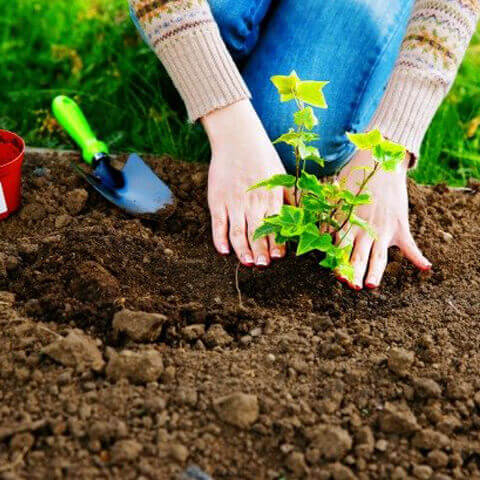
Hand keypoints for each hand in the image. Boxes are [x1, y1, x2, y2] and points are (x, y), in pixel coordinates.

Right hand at [202, 100, 291, 266]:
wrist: (237, 139)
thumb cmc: (262, 157)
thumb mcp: (281, 176)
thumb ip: (288, 197)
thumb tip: (300, 215)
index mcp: (271, 197)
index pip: (275, 226)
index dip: (276, 243)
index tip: (278, 257)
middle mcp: (253, 202)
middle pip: (257, 233)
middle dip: (261, 252)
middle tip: (263, 266)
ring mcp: (234, 202)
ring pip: (238, 232)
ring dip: (243, 250)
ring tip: (248, 263)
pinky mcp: (217, 199)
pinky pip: (218, 224)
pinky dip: (220, 239)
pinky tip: (224, 251)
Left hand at [336, 149, 431, 288]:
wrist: (380, 161)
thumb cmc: (353, 178)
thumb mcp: (336, 196)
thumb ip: (328, 216)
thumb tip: (318, 233)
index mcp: (348, 222)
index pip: (341, 247)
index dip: (338, 262)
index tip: (336, 276)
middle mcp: (365, 228)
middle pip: (358, 255)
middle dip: (354, 273)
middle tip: (351, 287)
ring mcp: (384, 228)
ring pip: (379, 255)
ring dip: (375, 271)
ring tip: (371, 286)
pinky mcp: (399, 224)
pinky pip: (410, 244)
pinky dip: (418, 256)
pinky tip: (426, 268)